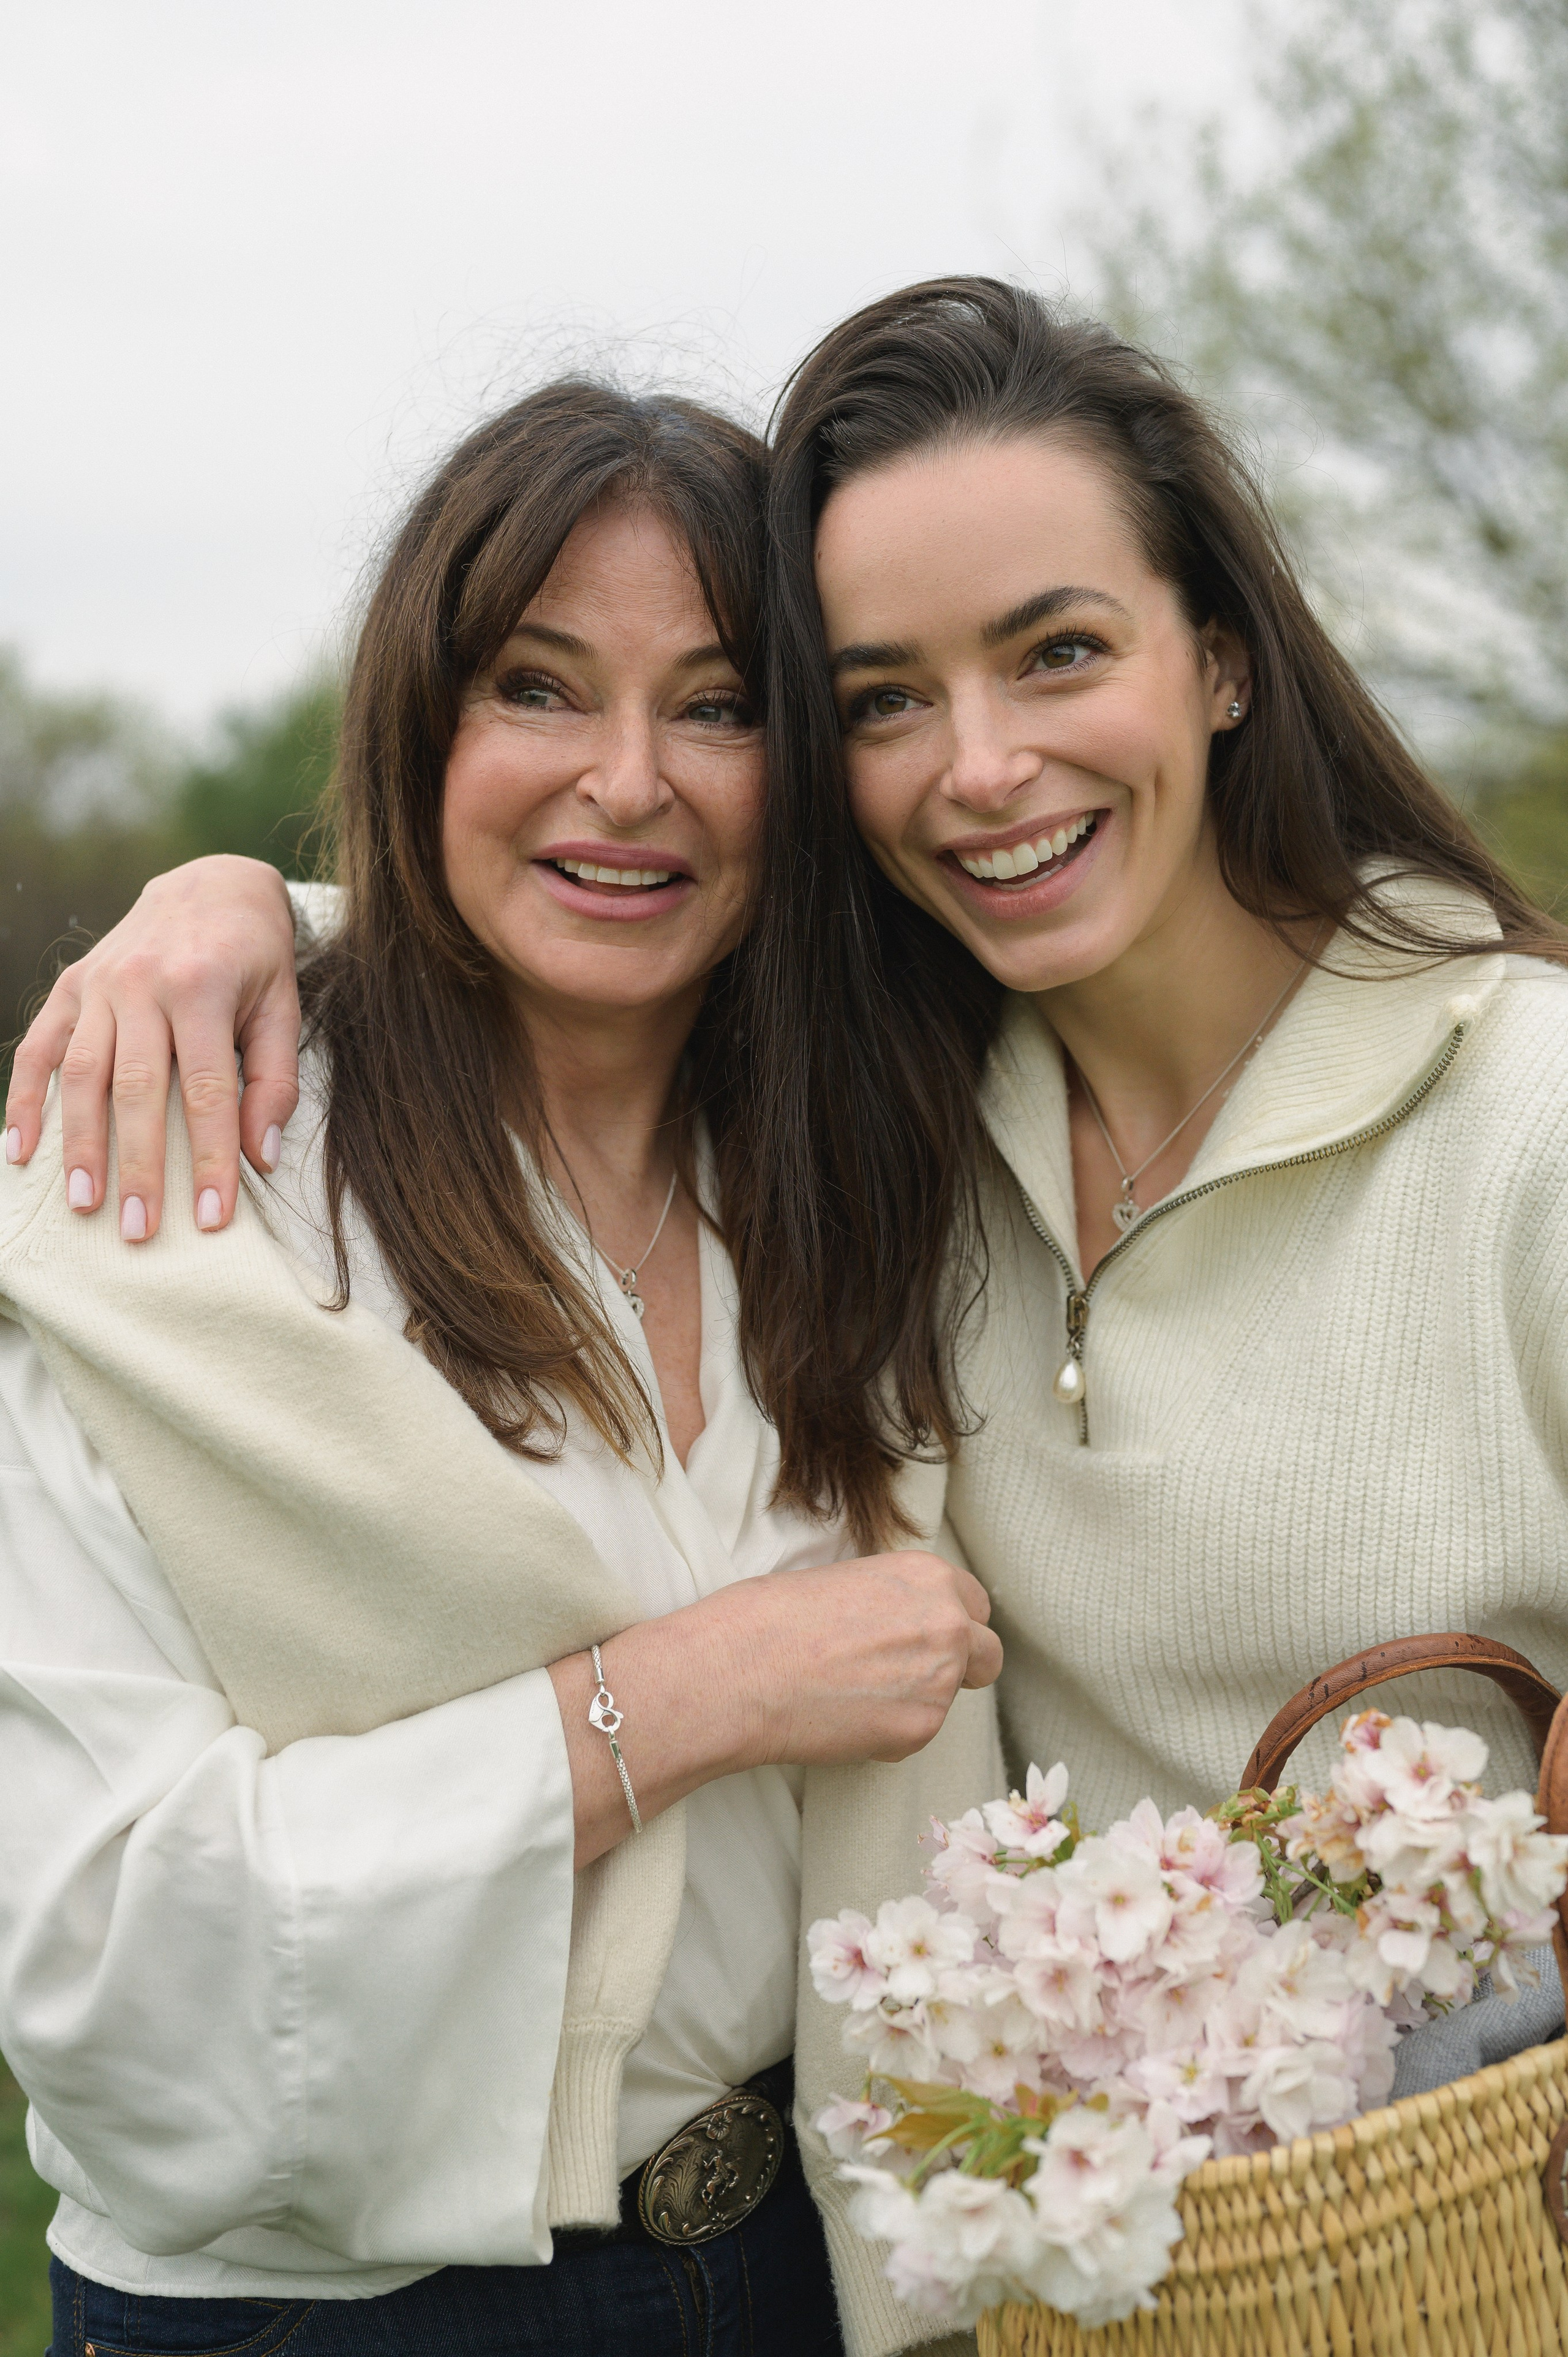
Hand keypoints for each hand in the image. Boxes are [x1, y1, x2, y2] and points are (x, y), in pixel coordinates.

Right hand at [5, 856, 301, 1242]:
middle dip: (137, 1165)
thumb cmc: (255, 958)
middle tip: (137, 1230)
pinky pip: (38, 1048)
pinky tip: (19, 1153)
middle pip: (137, 1089)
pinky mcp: (70, 986)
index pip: (207, 1091)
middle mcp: (143, 983)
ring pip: (82, 1074)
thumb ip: (274, 1082)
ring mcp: (99, 984)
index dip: (210, 1157)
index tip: (212, 1216)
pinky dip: (25, 1101)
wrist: (213, 886)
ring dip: (80, 1144)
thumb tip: (261, 1156)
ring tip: (84, 1204)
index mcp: (203, 988)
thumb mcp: (282, 1009)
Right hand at [551, 1552, 1001, 1867]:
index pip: (975, 1604)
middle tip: (904, 1675)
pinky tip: (841, 1718)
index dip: (950, 1622)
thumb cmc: (767, 1618)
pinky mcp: (918, 1732)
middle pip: (986, 1654)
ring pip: (949, 1699)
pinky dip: (889, 1732)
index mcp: (927, 1576)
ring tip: (852, 1695)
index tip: (924, 1637)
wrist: (734, 1672)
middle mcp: (947, 1625)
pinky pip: (916, 1733)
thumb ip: (893, 1600)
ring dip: (917, 1700)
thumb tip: (900, 1623)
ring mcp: (938, 1683)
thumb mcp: (844, 1582)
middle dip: (957, 1665)